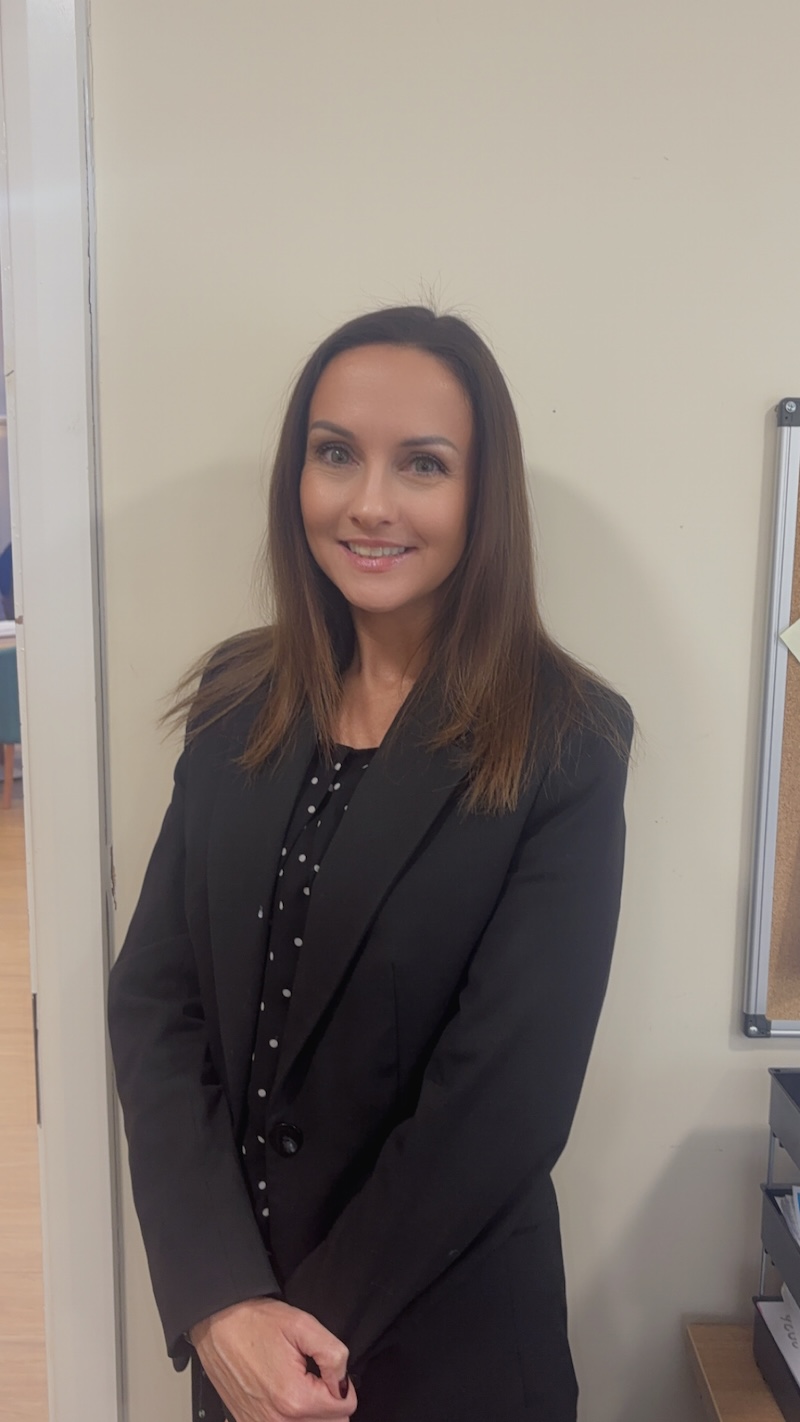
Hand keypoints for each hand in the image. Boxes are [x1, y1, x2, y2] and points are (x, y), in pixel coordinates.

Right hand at [189, 1297, 357, 1421]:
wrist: (217, 1324)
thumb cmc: (254, 1322)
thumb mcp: (303, 1325)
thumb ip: (333, 1355)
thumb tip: (344, 1383)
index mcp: (295, 1398)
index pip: (346, 1408)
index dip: (343, 1384)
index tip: (328, 1369)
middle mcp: (277, 1420)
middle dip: (329, 1401)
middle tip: (316, 1376)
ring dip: (312, 1411)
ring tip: (300, 1384)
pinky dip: (291, 1416)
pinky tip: (284, 1394)